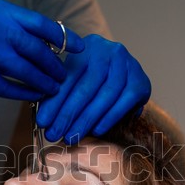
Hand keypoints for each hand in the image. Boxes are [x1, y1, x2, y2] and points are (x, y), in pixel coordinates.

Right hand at [0, 0, 83, 99]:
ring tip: (54, 89)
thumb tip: (25, 39)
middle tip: (65, 75)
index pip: (38, 22)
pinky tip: (34, 97)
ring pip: (29, 69)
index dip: (63, 36)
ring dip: (45, 82)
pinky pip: (11, 88)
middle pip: (38, 48)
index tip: (79, 47)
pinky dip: (26, 93)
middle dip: (55, 64)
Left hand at [36, 34, 150, 144]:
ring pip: (105, 96)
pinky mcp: (141, 81)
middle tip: (55, 134)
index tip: (43, 122)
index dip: (54, 101)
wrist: (123, 74)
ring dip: (86, 120)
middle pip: (86, 87)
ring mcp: (128, 65)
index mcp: (87, 47)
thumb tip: (44, 118)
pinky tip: (96, 130)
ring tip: (72, 136)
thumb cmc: (92, 78)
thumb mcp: (75, 78)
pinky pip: (124, 102)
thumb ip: (60, 92)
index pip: (69, 77)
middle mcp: (110, 51)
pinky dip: (109, 117)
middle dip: (68, 114)